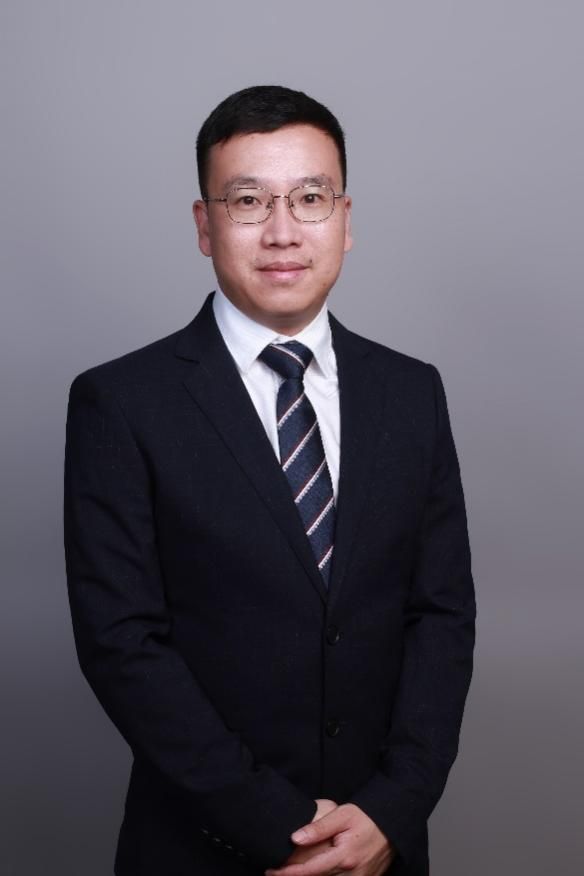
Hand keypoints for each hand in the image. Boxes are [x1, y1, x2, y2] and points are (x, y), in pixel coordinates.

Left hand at [265, 803, 393, 875]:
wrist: (392, 825)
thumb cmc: (366, 817)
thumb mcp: (342, 815)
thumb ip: (318, 828)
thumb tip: (294, 838)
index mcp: (344, 857)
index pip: (309, 871)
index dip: (288, 873)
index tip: (272, 872)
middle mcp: (351, 874)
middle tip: (275, 872)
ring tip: (291, 873)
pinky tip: (315, 872)